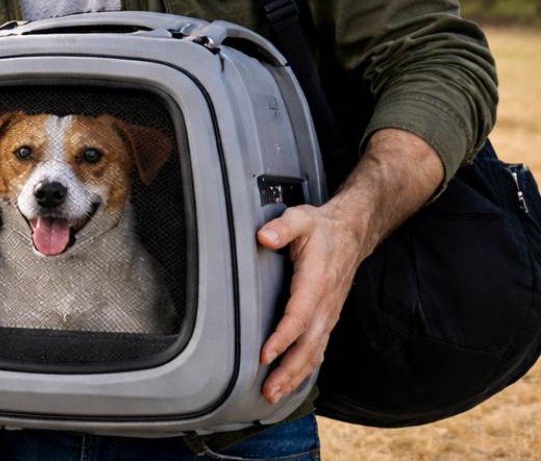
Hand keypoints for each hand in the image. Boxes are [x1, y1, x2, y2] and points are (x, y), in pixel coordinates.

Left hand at [255, 203, 368, 403]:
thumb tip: (264, 236)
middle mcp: (326, 305)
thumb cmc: (321, 228)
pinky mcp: (327, 319)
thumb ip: (282, 228)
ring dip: (295, 376)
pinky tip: (291, 383)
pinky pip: (318, 349)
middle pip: (308, 345)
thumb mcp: (301, 218)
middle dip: (288, 370)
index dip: (283, 337)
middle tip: (268, 391)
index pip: (299, 316)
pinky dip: (305, 369)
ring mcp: (329, 315)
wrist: (352, 233)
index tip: (265, 355)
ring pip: (314, 352)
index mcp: (316, 283)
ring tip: (274, 396)